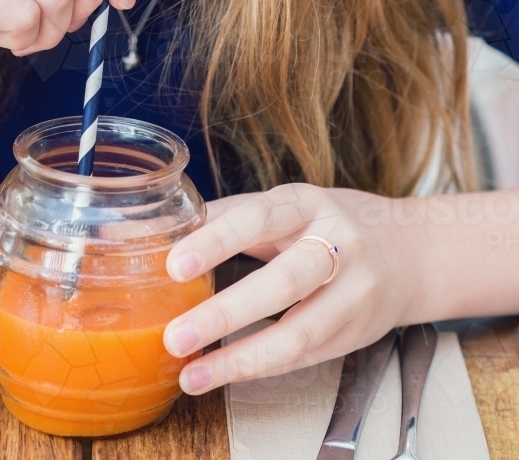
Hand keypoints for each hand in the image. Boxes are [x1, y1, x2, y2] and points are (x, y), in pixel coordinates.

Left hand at [163, 184, 420, 393]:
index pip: (260, 218)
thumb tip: (165, 230)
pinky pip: (304, 356)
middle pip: (284, 282)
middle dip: (226, 313)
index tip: (174, 264)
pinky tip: (222, 373)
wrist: (412, 251)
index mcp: (309, 204)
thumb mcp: (290, 205)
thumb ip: (234, 216)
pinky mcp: (356, 333)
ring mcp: (353, 293)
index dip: (217, 240)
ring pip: (299, 332)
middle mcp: (338, 245)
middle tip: (175, 335)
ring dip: (240, 358)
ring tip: (192, 372)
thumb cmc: (330, 224)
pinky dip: (259, 367)